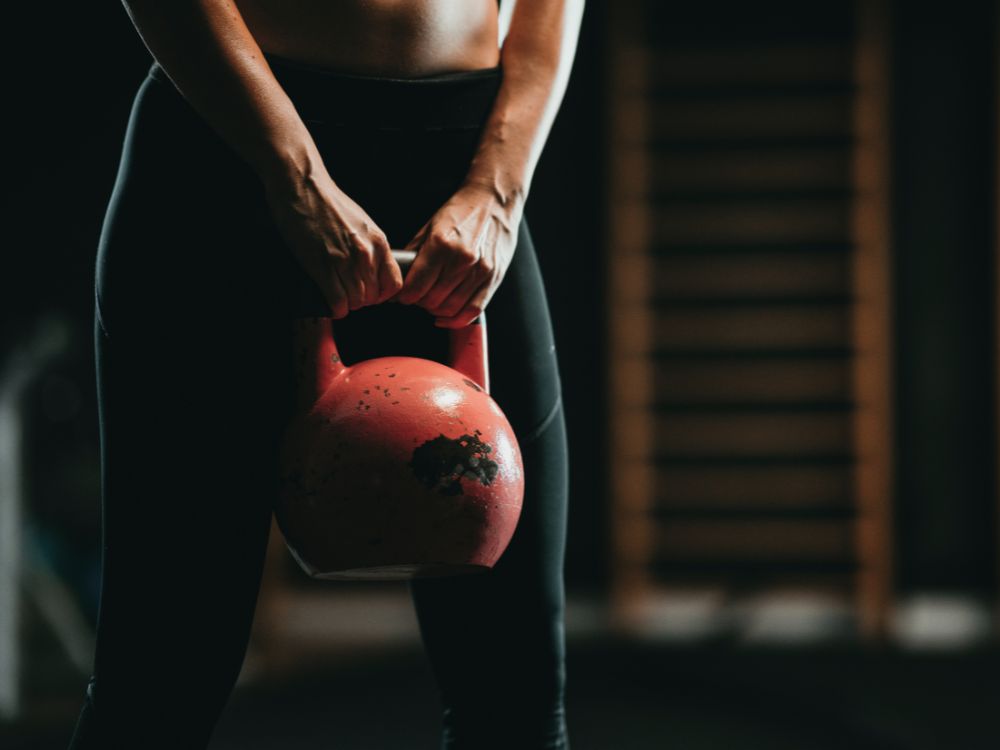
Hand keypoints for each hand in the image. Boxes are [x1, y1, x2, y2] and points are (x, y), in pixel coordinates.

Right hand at [263, 160, 402, 318]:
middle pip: (373, 297)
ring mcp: (344, 261)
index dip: (382, 294)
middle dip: (363, 300)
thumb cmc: (329, 204)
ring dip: (348, 304)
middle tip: (351, 295)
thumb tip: (375, 271)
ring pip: (356, 302)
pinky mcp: (322, 266)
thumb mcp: (363, 224)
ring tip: (339, 297)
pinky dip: (336, 308)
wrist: (303, 186)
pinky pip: (338, 302)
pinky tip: (332, 303)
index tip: (372, 293)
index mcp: (379, 242)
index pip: (394, 284)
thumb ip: (372, 247)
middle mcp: (366, 253)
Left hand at [390, 181, 520, 327]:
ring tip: (432, 302)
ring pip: (451, 308)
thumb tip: (399, 277)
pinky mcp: (494, 278)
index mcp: (441, 244)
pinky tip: (446, 317)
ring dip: (436, 310)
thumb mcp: (430, 226)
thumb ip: (414, 253)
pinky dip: (457, 320)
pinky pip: (473, 310)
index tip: (403, 296)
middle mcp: (461, 260)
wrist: (493, 201)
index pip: (416, 286)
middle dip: (419, 302)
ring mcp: (480, 271)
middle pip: (432, 300)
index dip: (405, 296)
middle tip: (417, 297)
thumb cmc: (461, 212)